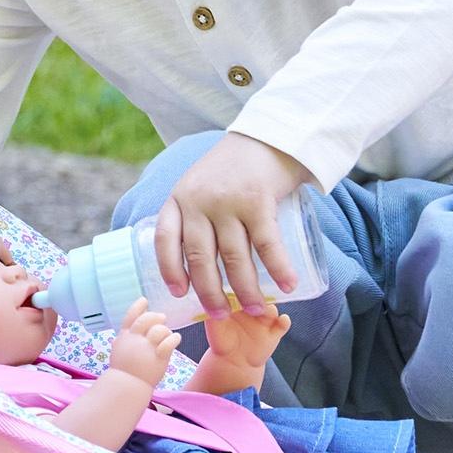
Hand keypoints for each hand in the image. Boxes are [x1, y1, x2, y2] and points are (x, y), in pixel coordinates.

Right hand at [107, 298, 179, 387]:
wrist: (127, 387)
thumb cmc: (125, 369)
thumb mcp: (120, 350)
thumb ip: (125, 337)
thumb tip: (127, 329)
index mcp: (125, 337)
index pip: (130, 317)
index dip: (138, 306)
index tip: (144, 299)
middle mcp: (134, 340)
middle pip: (146, 320)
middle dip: (155, 316)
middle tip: (162, 318)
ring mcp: (145, 349)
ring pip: (159, 330)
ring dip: (165, 330)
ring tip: (168, 335)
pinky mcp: (158, 358)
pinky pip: (169, 342)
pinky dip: (174, 338)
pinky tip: (177, 338)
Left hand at [155, 132, 314, 320]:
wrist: (268, 137)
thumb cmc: (233, 168)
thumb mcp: (200, 184)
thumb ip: (195, 214)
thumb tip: (199, 266)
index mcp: (181, 198)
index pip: (166, 239)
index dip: (170, 269)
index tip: (179, 293)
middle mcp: (199, 201)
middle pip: (200, 258)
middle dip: (210, 293)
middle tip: (220, 315)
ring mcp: (228, 202)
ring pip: (233, 258)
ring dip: (246, 290)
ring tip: (255, 309)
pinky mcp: (258, 202)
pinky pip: (266, 244)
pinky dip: (279, 269)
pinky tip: (287, 286)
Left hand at [201, 291, 289, 376]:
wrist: (232, 360)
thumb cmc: (221, 338)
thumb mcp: (213, 323)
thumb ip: (211, 311)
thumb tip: (205, 299)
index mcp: (238, 298)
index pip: (243, 285)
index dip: (243, 283)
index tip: (241, 281)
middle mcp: (254, 304)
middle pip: (260, 293)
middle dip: (259, 293)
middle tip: (256, 296)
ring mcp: (266, 317)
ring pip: (272, 307)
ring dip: (271, 307)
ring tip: (268, 310)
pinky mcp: (275, 331)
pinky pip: (283, 324)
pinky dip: (284, 321)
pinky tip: (283, 320)